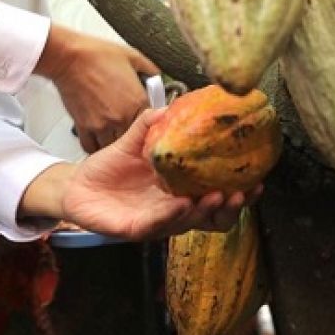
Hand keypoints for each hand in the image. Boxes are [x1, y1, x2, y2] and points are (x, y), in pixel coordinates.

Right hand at [35, 25, 158, 152]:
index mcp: (137, 101)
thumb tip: (155, 76)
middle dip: (133, 135)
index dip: (150, 122)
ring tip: (114, 134)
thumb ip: (149, 69)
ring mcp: (101, 124)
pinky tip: (98, 138)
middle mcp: (121, 117)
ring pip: (113, 146)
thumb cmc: (97, 54)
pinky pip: (91, 146)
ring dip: (115, 142)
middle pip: (134, 139)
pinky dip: (96, 146)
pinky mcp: (83, 126)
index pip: (152, 123)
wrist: (69, 57)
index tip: (147, 121)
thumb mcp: (133, 56)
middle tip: (131, 130)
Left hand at [62, 109, 260, 238]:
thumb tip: (172, 104)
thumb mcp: (133, 141)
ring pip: (189, 223)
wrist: (76, 185)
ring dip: (206, 211)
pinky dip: (173, 215)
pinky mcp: (136, 230)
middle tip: (243, 192)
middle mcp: (174, 211)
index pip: (218, 197)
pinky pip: (158, 226)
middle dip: (230, 208)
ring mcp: (157, 222)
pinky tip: (183, 202)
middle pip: (212, 218)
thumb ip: (151, 124)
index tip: (258, 180)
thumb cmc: (110, 167)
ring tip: (217, 195)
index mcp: (181, 191)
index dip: (240, 194)